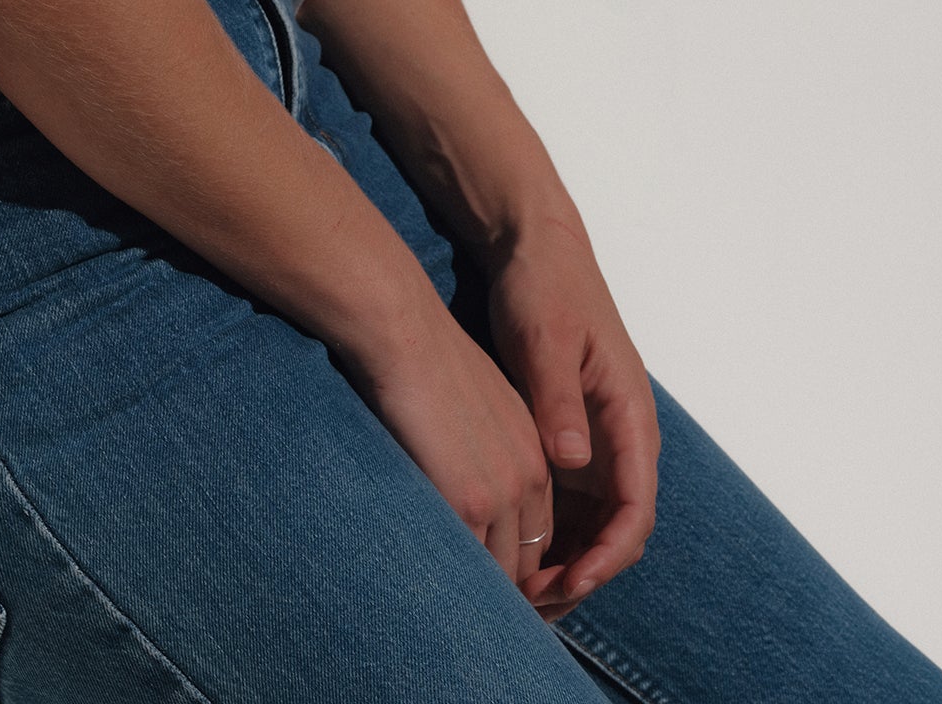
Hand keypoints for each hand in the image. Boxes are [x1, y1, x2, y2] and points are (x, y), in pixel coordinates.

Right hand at [350, 294, 557, 594]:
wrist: (404, 331)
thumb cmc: (427, 362)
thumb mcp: (478, 407)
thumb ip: (488, 453)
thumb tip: (466, 481)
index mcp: (535, 454)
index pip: (538, 532)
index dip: (515, 562)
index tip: (485, 577)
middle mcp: (530, 477)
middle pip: (527, 559)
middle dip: (508, 590)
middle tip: (474, 610)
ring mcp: (503, 492)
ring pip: (505, 571)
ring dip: (484, 593)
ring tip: (452, 608)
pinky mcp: (470, 500)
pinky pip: (473, 563)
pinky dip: (461, 581)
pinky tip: (435, 585)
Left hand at [482, 211, 657, 616]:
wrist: (535, 247)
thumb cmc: (545, 287)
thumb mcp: (546, 339)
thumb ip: (559, 398)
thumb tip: (574, 460)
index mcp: (630, 414)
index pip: (635, 510)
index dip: (606, 558)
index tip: (568, 585)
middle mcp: (623, 437)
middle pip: (618, 531)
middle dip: (584, 574)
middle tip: (532, 603)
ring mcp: (599, 440)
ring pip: (595, 525)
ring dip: (567, 561)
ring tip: (518, 590)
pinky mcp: (572, 436)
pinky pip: (572, 504)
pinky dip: (551, 535)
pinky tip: (511, 550)